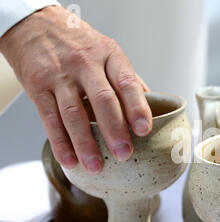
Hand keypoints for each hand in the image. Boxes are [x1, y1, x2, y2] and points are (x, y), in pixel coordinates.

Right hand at [0, 5, 151, 174]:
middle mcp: (85, 64)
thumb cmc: (79, 43)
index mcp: (109, 55)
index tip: (144, 129)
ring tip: (95, 166)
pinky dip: (59, 142)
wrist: (35, 25)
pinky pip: (50, 118)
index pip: (127, 82)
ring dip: (85, 143)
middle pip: (102, 100)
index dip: (137, 107)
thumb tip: (151, 106)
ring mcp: (60, 75)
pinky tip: (69, 159)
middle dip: (114, 130)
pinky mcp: (38, 87)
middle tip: (123, 154)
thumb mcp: (107, 51)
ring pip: (74, 113)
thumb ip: (127, 79)